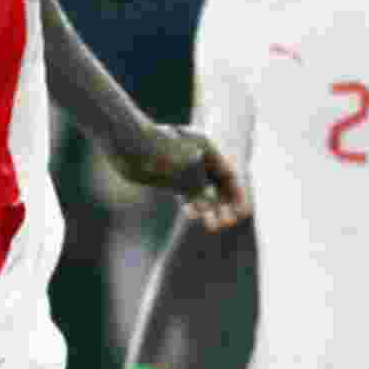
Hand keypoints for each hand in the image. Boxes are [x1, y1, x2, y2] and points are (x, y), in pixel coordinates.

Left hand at [120, 126, 249, 230]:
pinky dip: (193, 203)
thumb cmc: (155, 150)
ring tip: (214, 226)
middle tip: (228, 223)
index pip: (228, 173)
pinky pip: (186, 191)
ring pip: (201, 189)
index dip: (236, 193)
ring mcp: (182, 164)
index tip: (242, 212)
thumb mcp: (182, 169)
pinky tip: (196, 215)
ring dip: (210, 207)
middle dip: (224, 203)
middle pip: (217, 182)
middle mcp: (196, 155)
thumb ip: (199, 188)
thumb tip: (209, 205)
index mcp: (205, 146)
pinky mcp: (168, 174)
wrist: (125, 141)